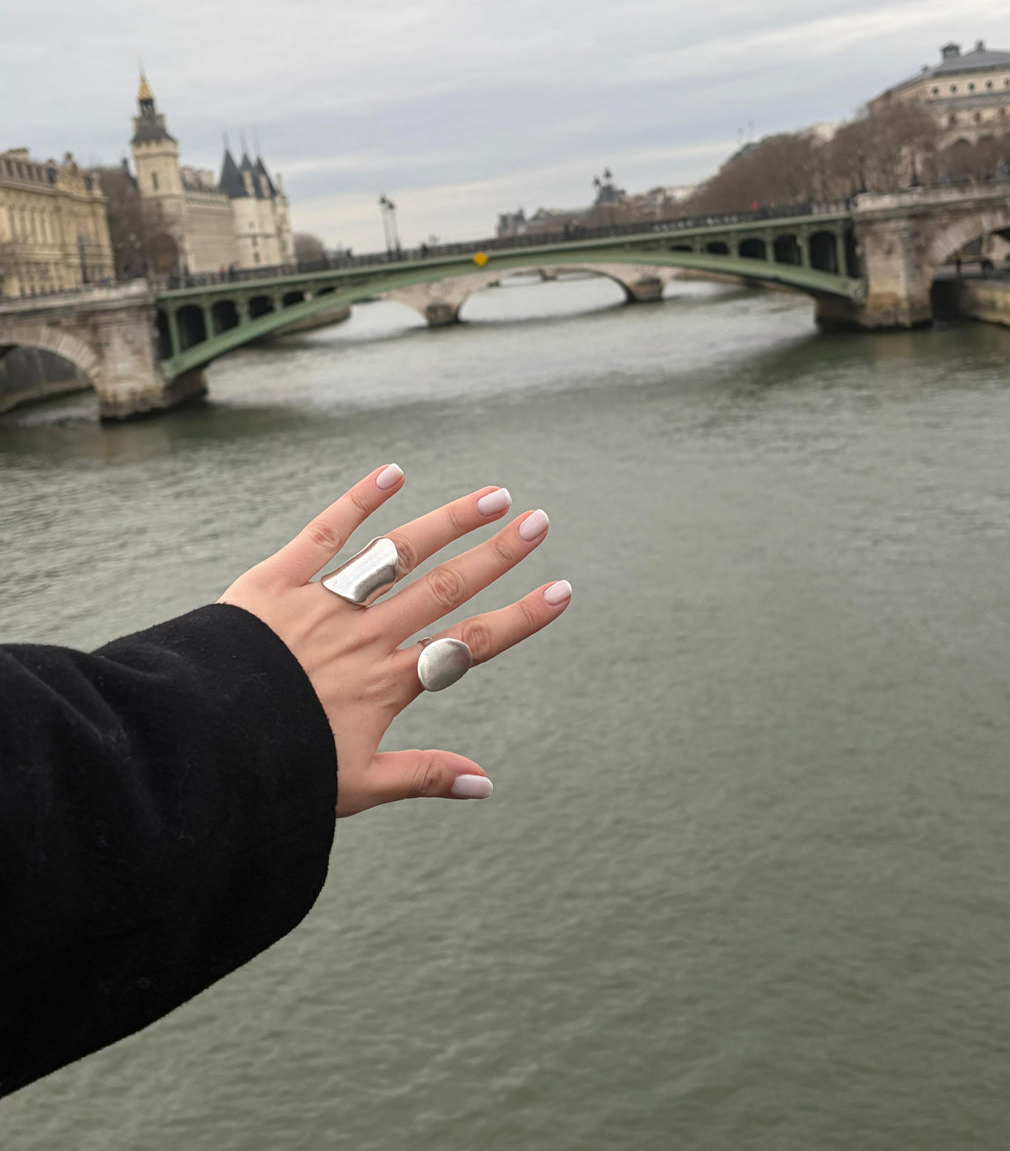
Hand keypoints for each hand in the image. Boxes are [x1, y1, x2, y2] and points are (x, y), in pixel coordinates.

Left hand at [218, 464, 571, 815]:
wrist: (201, 743)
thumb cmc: (279, 768)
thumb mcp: (358, 785)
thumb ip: (425, 776)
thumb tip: (487, 784)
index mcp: (388, 683)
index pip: (470, 644)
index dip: (521, 618)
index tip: (561, 591)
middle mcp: (367, 636)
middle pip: (445, 587)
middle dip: (497, 555)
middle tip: (539, 521)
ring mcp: (326, 603)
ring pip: (398, 554)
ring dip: (448, 522)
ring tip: (492, 496)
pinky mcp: (279, 581)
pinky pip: (325, 533)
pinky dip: (359, 500)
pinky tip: (394, 471)